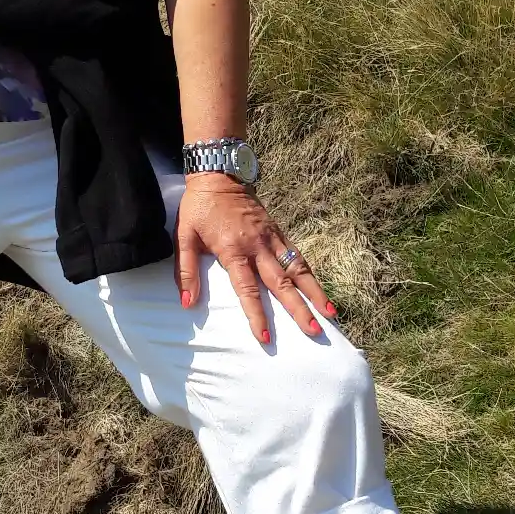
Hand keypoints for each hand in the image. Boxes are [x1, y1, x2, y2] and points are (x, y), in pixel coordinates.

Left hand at [174, 174, 336, 344]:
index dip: (256, 314)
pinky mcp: (278, 232)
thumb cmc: (199, 209)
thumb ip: (186, 271)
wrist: (219, 176)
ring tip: (330, 315)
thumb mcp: (184, 237)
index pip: (247, 288)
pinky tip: (320, 291)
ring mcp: (271, 239)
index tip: (264, 337)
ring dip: (315, 293)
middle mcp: (257, 246)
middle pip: (281, 283)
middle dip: (298, 309)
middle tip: (313, 332)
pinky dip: (311, 275)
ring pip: (298, 269)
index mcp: (233, 250)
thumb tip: (187, 303)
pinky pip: (297, 256)